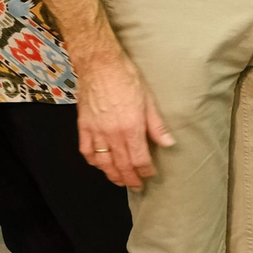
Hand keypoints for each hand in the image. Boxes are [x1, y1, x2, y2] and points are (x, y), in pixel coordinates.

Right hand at [76, 51, 173, 187]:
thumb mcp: (149, 100)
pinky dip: (93, 161)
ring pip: (103, 162)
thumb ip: (157, 125)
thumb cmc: (128, 79)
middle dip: (130, 178)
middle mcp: (112, 134)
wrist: (100, 66)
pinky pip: (86, 150)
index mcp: (131, 128)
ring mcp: (95, 131)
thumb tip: (168, 143)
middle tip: (136, 186)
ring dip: (112, 174)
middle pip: (121, 164)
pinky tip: (99, 165)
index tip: (150, 175)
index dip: (145, 170)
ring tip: (119, 181)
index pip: (139, 158)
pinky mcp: (83, 126)